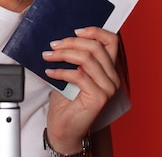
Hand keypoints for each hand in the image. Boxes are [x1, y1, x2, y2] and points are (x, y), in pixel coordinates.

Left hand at [42, 26, 120, 153]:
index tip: (76, 31)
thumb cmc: (67, 104)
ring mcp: (108, 88)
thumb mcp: (72, 74)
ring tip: (48, 57)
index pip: (111, 41)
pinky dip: (61, 71)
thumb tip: (61, 40)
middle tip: (54, 45)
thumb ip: (75, 58)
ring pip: (87, 59)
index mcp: (109, 69)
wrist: (64, 130)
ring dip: (63, 55)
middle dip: (71, 42)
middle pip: (96, 47)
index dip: (95, 31)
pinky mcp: (99, 97)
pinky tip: (50, 72)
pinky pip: (79, 75)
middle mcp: (112, 77)